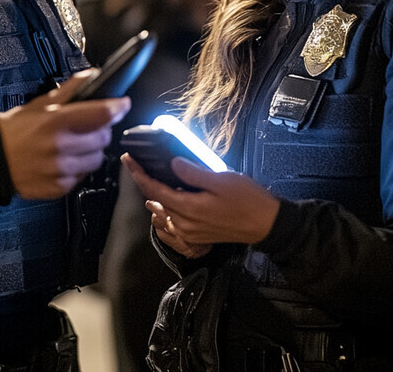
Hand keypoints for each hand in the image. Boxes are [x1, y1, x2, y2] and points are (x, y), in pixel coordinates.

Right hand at [0, 71, 129, 199]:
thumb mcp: (42, 103)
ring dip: (92, 150)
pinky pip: (82, 176)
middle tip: (89, 126)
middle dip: (100, 130)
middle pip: (103, 138)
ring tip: (76, 144)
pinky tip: (65, 159)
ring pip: (97, 159)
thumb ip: (70, 89)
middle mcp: (60, 147)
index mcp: (56, 122)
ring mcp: (59, 169)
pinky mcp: (58, 187)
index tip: (122, 104)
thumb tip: (91, 75)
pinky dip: (79, 167)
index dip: (117, 107)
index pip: (100, 113)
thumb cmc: (16, 129)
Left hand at [121, 152, 279, 251]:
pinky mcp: (197, 234)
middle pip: (155, 200)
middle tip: (135, 163)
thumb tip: (172, 164)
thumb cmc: (247, 200)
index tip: (127, 158)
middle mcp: (185, 224)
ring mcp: (190, 232)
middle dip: (143, 181)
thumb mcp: (221, 180)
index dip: (138, 173)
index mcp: (189, 209)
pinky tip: (166, 197)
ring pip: (162, 211)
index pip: (154, 189)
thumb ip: (194, 173)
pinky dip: (165, 206)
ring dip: (153, 194)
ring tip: (146, 176)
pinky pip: (172, 220)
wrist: (265, 224)